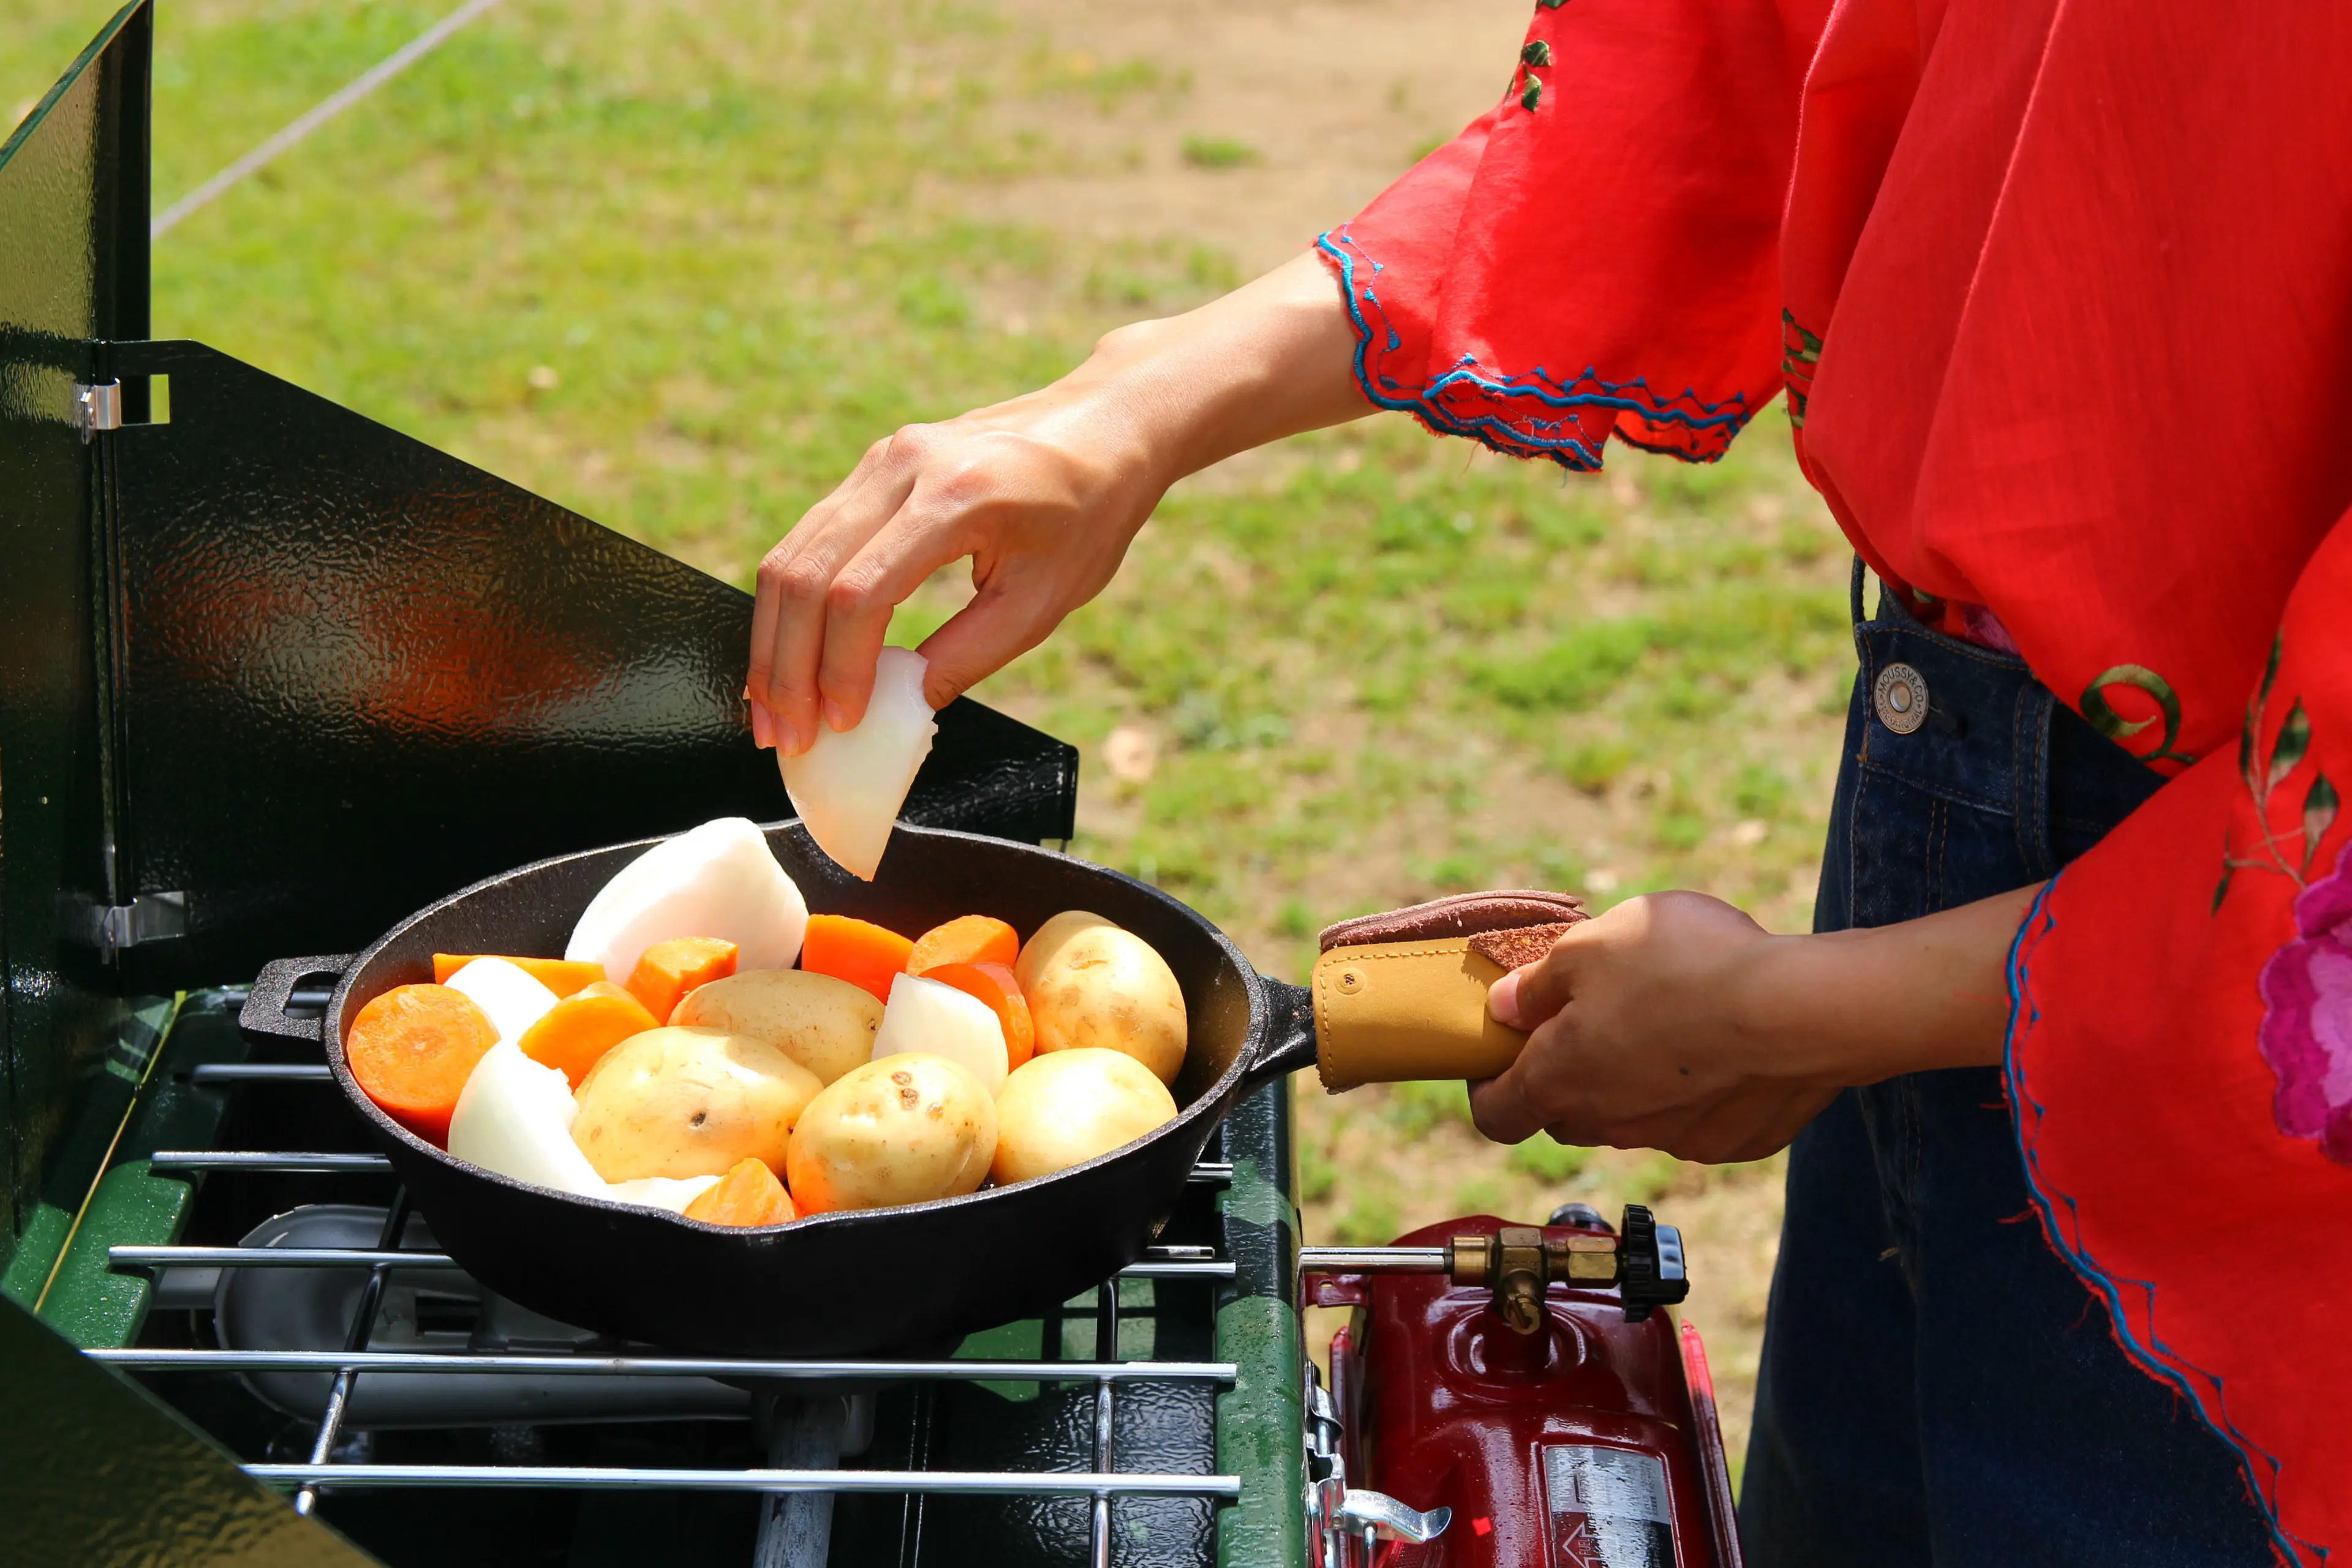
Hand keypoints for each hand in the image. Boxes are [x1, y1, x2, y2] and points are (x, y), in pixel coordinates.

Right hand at [749, 388, 1160, 747]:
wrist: (1103, 428)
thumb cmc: (1089, 513)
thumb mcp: (1042, 601)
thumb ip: (967, 656)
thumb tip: (897, 710)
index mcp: (955, 498)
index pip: (860, 594)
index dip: (840, 669)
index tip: (841, 723)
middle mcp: (902, 466)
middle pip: (804, 574)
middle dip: (785, 666)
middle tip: (786, 733)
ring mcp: (879, 460)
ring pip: (790, 554)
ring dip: (773, 639)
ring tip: (774, 708)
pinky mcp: (872, 468)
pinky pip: (809, 539)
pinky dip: (792, 604)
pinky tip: (793, 654)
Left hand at [1468, 885, 2037, 1163]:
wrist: (1801, 1009)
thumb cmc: (1687, 966)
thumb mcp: (1591, 946)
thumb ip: (1540, 983)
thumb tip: (1506, 1008)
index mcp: (1560, 1079)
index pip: (1497, 1115)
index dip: (1488, 1088)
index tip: (1500, 1056)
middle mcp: (1611, 1124)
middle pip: (1564, 1115)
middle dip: (1564, 1076)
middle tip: (1589, 1018)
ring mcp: (1673, 1139)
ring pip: (1632, 1118)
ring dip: (1633, 1081)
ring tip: (1668, 1017)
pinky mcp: (1730, 1142)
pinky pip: (1696, 1120)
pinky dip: (1695, 1092)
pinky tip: (1721, 1044)